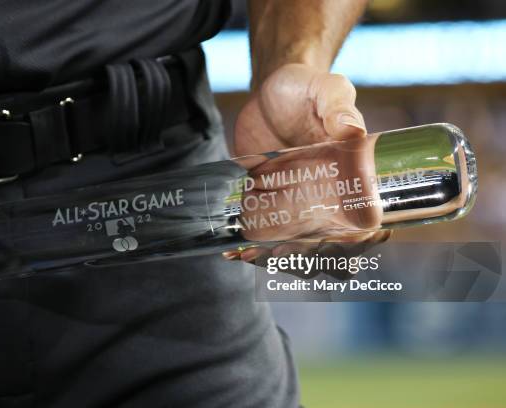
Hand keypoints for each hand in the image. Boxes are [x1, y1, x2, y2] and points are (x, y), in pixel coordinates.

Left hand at [226, 64, 390, 268]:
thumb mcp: (326, 89)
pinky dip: (251, 250)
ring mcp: (296, 207)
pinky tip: (235, 252)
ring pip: (295, 249)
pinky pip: (264, 237)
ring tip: (254, 255)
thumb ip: (338, 106)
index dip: (359, 243)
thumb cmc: (306, 89)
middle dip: (310, 258)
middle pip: (328, 247)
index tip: (341, 246)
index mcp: (354, 179)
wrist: (268, 94)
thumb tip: (350, 130)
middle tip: (286, 251)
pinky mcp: (267, 206)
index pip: (365, 224)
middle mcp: (327, 200)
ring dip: (277, 259)